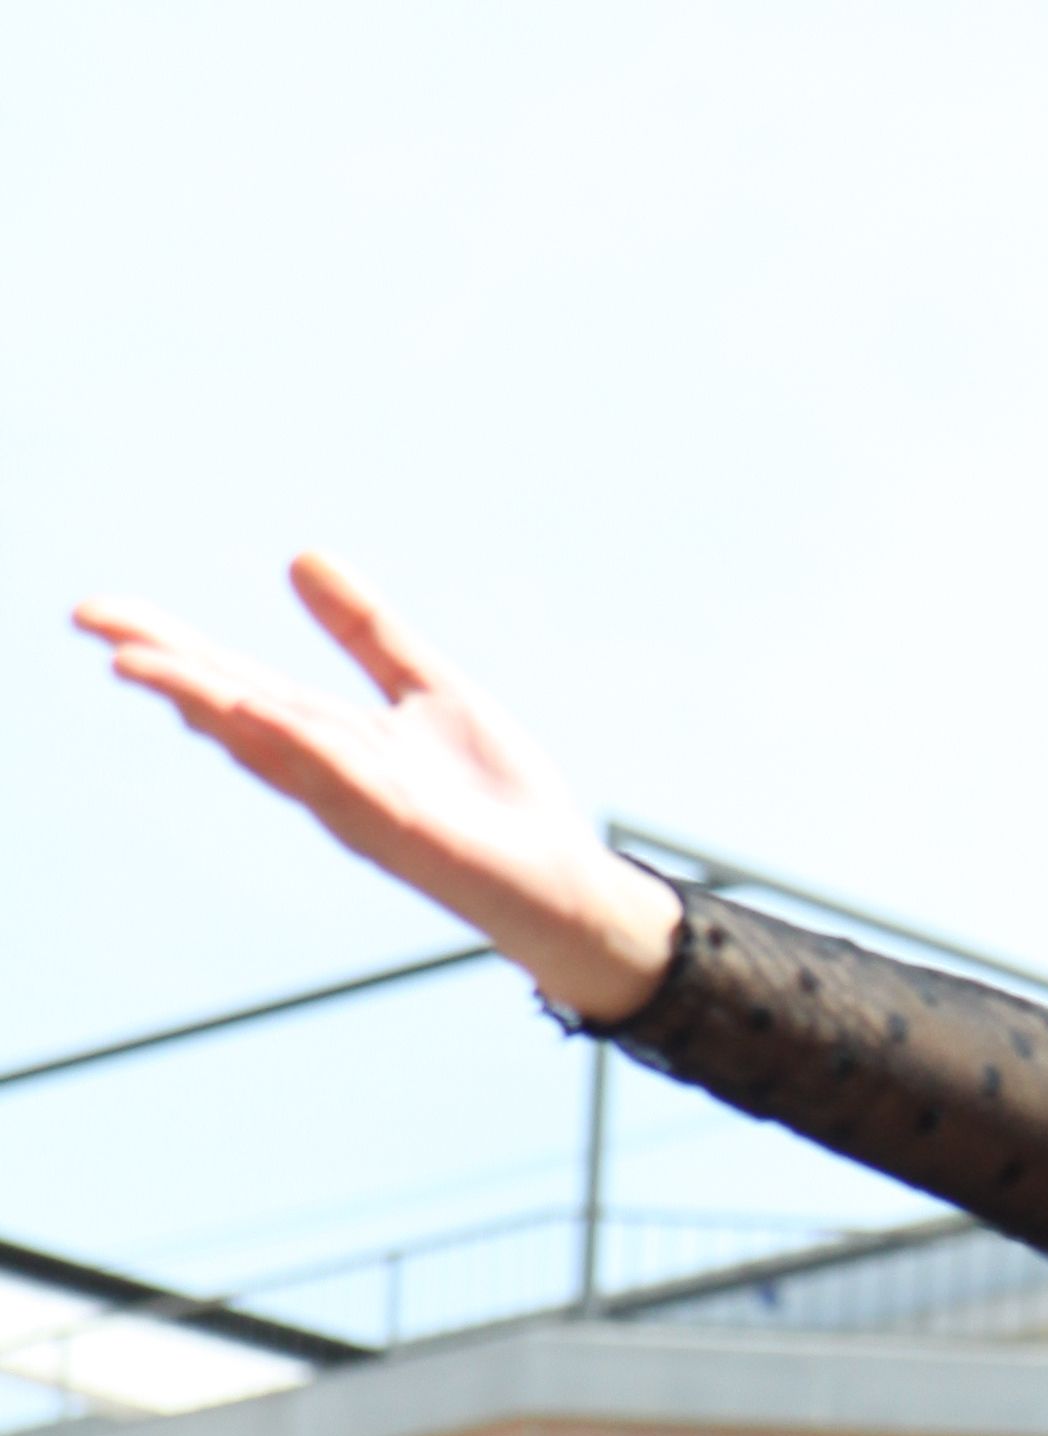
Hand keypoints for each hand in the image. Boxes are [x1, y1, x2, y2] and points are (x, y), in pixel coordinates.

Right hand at [73, 551, 680, 1027]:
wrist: (565, 880)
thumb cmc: (496, 800)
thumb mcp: (430, 690)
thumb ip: (368, 632)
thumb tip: (300, 555)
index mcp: (331, 740)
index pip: (235, 684)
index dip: (172, 648)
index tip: (103, 612)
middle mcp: (332, 776)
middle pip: (233, 713)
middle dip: (166, 669)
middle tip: (94, 625)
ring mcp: (365, 810)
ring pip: (273, 750)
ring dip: (208, 706)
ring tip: (144, 664)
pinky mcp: (413, 838)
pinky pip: (348, 789)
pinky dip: (304, 753)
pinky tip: (259, 717)